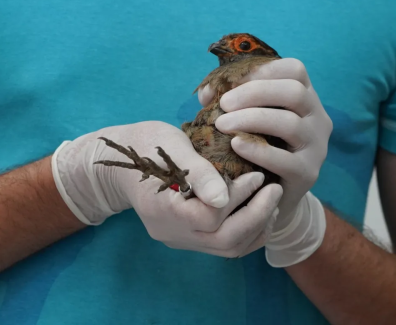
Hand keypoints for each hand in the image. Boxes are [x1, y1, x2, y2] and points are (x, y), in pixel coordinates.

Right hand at [51, 121, 282, 257]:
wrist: (121, 163)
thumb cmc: (146, 145)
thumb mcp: (169, 146)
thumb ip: (197, 172)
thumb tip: (224, 197)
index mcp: (162, 208)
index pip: (210, 216)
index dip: (239, 196)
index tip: (256, 174)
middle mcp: (171, 232)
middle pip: (224, 240)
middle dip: (257, 215)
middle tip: (275, 189)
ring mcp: (179, 239)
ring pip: (227, 249)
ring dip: (256, 227)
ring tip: (273, 202)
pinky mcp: (187, 238)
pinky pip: (222, 246)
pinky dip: (247, 233)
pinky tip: (260, 212)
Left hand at [199, 58, 332, 265]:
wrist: (268, 194)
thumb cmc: (254, 147)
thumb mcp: (245, 118)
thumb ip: (228, 101)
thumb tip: (207, 91)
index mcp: (305, 96)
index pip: (294, 70)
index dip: (262, 70)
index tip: (232, 81)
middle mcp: (317, 117)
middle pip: (294, 92)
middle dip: (254, 93)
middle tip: (223, 104)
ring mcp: (316, 146)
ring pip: (290, 123)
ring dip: (251, 120)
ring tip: (222, 125)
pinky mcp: (307, 173)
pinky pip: (285, 160)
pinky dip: (258, 150)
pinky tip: (235, 146)